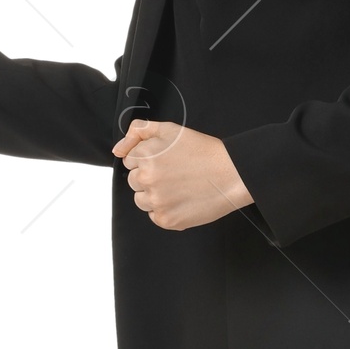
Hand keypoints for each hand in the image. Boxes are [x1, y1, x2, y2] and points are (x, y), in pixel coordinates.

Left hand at [112, 119, 252, 229]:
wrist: (232, 174)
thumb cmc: (203, 151)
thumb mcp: (170, 129)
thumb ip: (139, 132)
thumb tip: (117, 150)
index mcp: (145, 156)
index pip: (130, 160)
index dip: (148, 158)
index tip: (166, 159)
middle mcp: (147, 180)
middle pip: (133, 181)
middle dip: (149, 176)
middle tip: (174, 173)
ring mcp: (156, 202)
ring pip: (141, 200)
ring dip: (154, 195)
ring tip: (178, 187)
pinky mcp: (167, 220)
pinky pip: (155, 216)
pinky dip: (166, 210)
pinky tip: (182, 199)